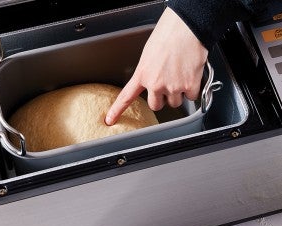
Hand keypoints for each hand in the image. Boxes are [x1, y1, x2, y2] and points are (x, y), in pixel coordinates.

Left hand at [105, 7, 207, 125]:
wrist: (186, 28)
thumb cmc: (168, 34)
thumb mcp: (149, 54)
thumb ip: (149, 70)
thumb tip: (154, 77)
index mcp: (142, 74)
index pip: (126, 97)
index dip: (117, 110)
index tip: (110, 120)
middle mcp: (155, 84)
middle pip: (157, 105)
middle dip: (163, 98)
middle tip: (169, 84)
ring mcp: (172, 86)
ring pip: (175, 102)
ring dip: (179, 93)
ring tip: (181, 75)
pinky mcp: (189, 86)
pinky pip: (191, 96)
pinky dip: (193, 89)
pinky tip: (191, 75)